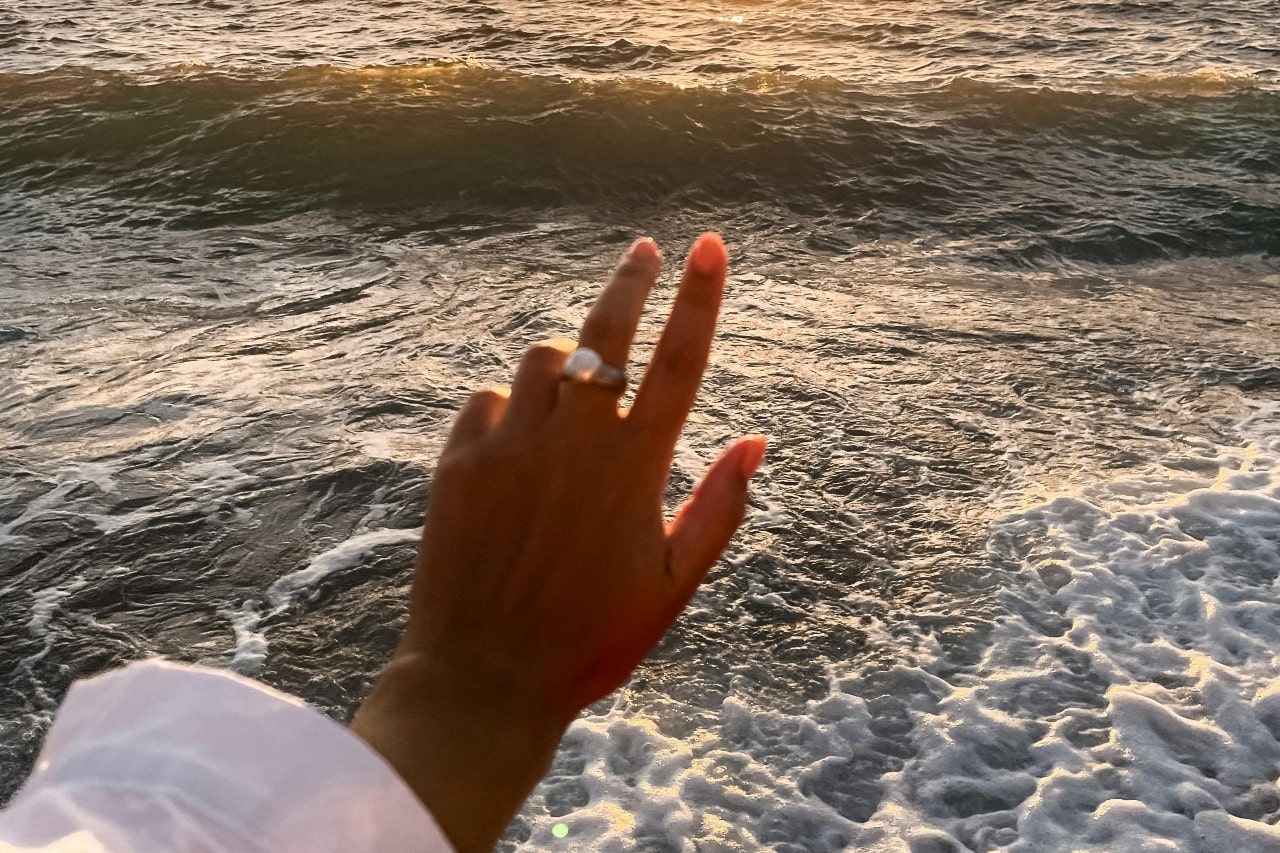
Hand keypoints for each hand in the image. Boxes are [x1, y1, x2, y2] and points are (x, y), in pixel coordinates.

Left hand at [352, 233, 764, 851]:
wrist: (484, 679)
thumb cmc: (592, 638)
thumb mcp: (674, 584)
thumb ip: (720, 506)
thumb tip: (756, 439)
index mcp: (635, 467)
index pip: (679, 361)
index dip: (700, 297)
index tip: (710, 246)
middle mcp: (573, 442)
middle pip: (607, 333)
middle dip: (631, 281)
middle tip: (645, 250)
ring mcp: (510, 446)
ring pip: (542, 360)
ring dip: (566, 365)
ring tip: (574, 399)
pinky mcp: (458, 462)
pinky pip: (488, 400)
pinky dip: (508, 408)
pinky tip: (517, 447)